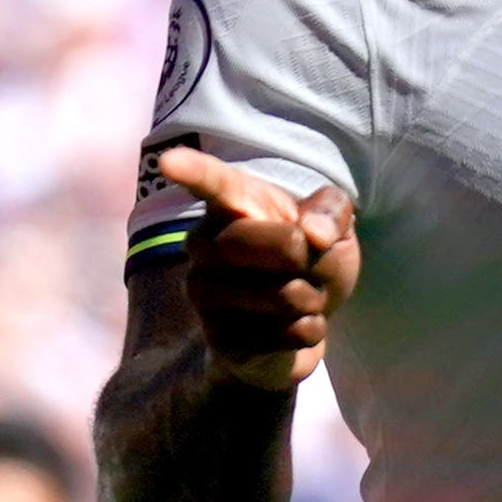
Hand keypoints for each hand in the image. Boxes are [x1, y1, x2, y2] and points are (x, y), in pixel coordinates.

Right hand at [155, 145, 359, 392]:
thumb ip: (331, 213)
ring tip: (300, 298)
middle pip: (285, 246)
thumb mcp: (334, 227)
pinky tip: (293, 328)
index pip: (214, 183)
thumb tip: (313, 234)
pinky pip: (290, 334)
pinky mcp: (219, 340)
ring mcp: (204, 293)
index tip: (168, 161)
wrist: (296, 327)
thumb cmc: (309, 260)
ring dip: (314, 299)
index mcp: (232, 203)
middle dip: (315, 261)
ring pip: (288, 295)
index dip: (193, 171)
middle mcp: (204, 244)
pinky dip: (310, 331)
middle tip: (307, 266)